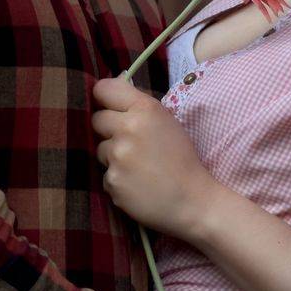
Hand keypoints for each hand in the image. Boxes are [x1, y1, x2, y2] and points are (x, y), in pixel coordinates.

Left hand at [91, 77, 218, 239]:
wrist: (193, 201)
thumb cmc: (183, 160)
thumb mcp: (167, 123)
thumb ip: (140, 109)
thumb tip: (113, 99)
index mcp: (145, 109)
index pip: (104, 89)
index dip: (104, 97)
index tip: (108, 105)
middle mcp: (128, 128)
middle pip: (97, 119)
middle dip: (109, 129)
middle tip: (130, 142)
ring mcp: (118, 156)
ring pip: (100, 149)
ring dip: (114, 156)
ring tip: (139, 167)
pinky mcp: (112, 180)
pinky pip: (106, 174)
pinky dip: (118, 179)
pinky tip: (137, 184)